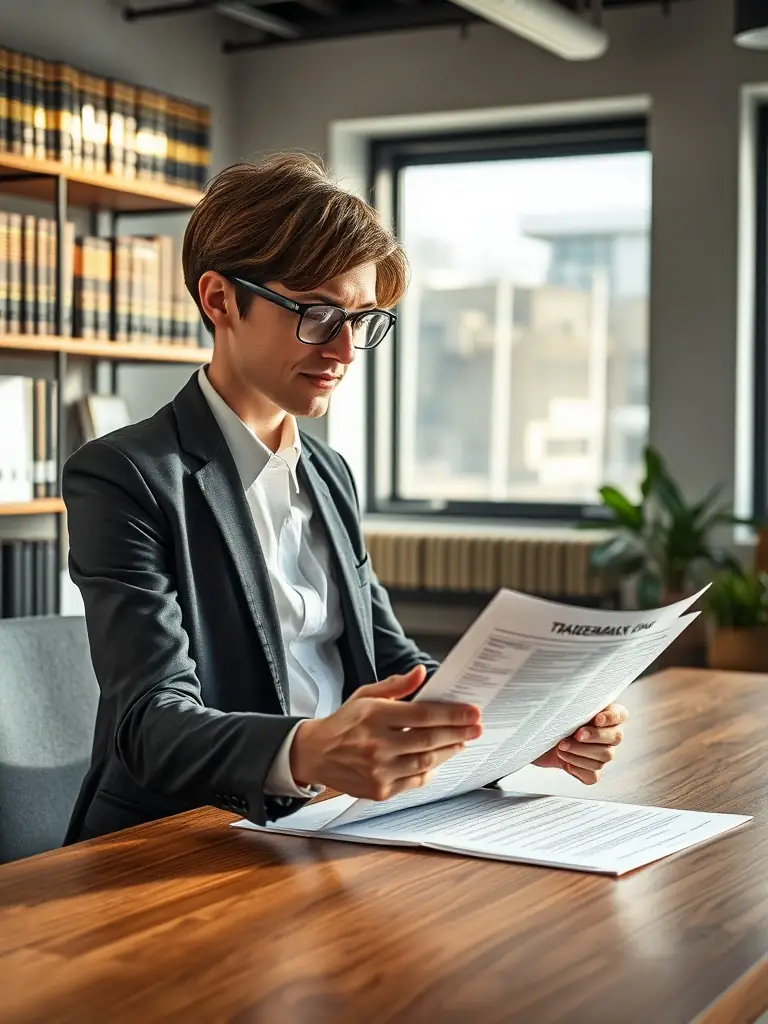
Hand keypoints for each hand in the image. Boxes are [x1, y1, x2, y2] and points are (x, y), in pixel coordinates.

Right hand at [290, 665, 481, 799]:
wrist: (315, 754)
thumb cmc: (344, 722)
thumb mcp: (365, 695)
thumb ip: (396, 686)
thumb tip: (421, 673)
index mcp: (374, 716)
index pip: (422, 715)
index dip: (452, 715)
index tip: (472, 712)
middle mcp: (376, 745)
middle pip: (429, 740)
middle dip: (459, 733)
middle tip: (476, 727)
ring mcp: (378, 771)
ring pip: (426, 762)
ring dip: (449, 751)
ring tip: (462, 742)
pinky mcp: (379, 790)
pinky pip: (415, 782)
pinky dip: (430, 771)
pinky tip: (439, 760)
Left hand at [532, 704, 627, 784]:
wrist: (534, 739)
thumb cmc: (550, 719)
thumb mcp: (559, 706)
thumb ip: (571, 701)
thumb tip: (570, 690)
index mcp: (604, 714)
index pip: (620, 714)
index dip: (611, 717)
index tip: (595, 719)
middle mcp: (607, 735)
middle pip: (616, 737)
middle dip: (594, 736)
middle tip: (576, 734)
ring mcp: (601, 754)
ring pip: (604, 756)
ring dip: (580, 752)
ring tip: (560, 747)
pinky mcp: (591, 772)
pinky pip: (592, 775)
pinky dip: (578, 768)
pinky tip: (564, 761)